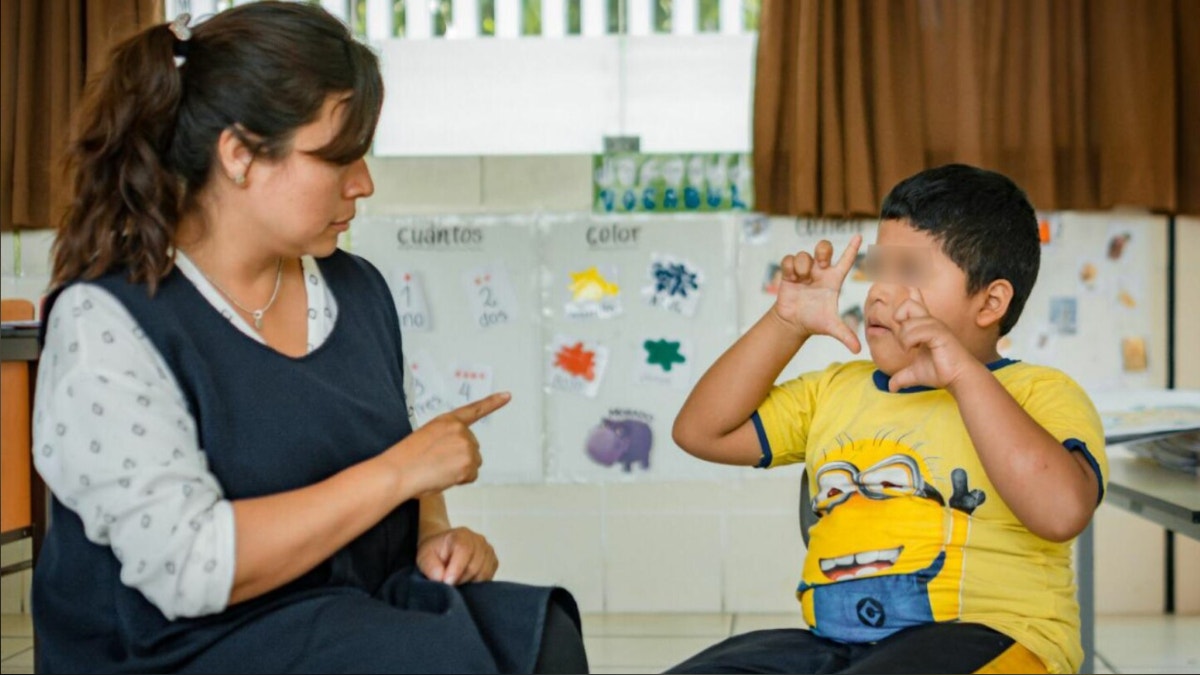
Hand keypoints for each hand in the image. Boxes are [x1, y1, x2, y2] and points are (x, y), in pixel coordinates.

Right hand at [382, 392, 510, 497]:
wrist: (398, 472)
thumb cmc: (406, 460)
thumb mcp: (427, 438)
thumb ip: (447, 440)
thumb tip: (458, 458)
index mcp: (447, 420)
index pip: (474, 410)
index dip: (493, 403)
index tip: (507, 395)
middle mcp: (460, 430)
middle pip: (473, 447)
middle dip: (459, 458)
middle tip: (436, 463)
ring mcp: (466, 446)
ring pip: (473, 463)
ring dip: (460, 470)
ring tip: (437, 470)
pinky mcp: (468, 464)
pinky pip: (471, 476)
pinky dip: (460, 480)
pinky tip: (443, 477)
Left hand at [417, 527, 498, 584]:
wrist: (445, 548)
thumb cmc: (435, 552)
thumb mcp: (424, 557)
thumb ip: (430, 566)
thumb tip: (442, 578)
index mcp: (461, 535)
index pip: (464, 550)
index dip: (456, 569)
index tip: (447, 582)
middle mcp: (479, 540)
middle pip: (474, 566)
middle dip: (460, 579)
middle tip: (448, 582)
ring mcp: (488, 550)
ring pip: (483, 574)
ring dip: (468, 582)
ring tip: (457, 579)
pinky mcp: (493, 561)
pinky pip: (488, 577)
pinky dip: (477, 583)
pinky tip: (466, 578)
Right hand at [772, 235, 861, 352]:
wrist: (794, 322)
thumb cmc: (815, 320)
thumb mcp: (831, 326)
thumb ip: (845, 334)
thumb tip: (857, 350)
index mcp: (834, 279)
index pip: (845, 260)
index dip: (852, 248)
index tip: (859, 236)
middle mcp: (820, 272)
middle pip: (824, 248)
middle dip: (823, 249)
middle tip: (821, 262)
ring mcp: (805, 271)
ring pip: (804, 254)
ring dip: (803, 265)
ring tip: (802, 279)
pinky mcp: (789, 273)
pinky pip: (788, 259)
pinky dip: (789, 266)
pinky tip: (791, 278)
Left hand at [886, 287, 973, 391]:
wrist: (958, 378)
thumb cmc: (940, 372)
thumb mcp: (914, 374)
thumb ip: (901, 377)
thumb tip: (891, 388)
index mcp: (924, 325)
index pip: (914, 301)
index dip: (907, 297)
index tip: (902, 310)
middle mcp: (930, 322)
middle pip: (907, 303)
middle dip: (898, 318)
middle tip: (903, 339)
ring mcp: (936, 326)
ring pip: (907, 323)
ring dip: (903, 338)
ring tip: (910, 349)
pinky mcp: (940, 334)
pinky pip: (916, 331)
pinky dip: (909, 341)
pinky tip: (914, 349)